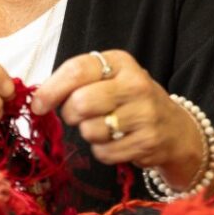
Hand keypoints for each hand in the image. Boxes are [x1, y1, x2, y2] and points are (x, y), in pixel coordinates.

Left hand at [31, 50, 202, 178]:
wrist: (175, 129)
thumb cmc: (131, 101)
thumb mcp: (110, 79)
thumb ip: (78, 81)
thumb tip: (39, 100)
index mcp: (120, 62)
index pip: (77, 70)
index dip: (51, 89)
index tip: (38, 105)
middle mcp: (135, 84)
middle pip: (81, 102)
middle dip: (71, 114)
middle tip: (78, 116)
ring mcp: (144, 114)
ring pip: (90, 130)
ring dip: (89, 134)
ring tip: (106, 127)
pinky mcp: (147, 142)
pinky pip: (103, 153)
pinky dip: (102, 152)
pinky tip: (116, 142)